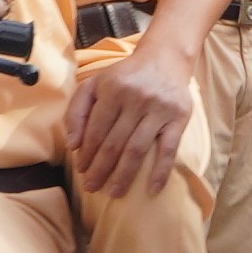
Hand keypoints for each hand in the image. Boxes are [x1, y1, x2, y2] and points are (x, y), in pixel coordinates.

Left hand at [65, 40, 196, 198]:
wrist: (164, 59)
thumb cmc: (125, 76)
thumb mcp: (95, 84)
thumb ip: (77, 110)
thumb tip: (73, 144)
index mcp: (112, 90)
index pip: (96, 130)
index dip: (87, 153)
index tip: (82, 170)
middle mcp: (135, 99)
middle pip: (114, 143)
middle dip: (101, 169)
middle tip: (92, 187)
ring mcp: (158, 109)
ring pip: (137, 149)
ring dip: (124, 175)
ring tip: (114, 192)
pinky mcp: (178, 118)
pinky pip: (169, 149)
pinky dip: (161, 171)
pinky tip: (153, 189)